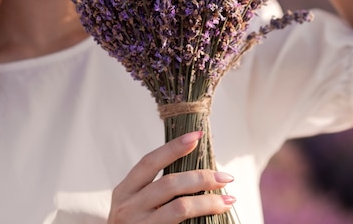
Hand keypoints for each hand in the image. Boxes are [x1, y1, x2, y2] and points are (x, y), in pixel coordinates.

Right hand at [107, 131, 235, 223]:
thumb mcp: (134, 205)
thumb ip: (154, 190)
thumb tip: (195, 172)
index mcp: (124, 191)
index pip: (149, 162)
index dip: (173, 147)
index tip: (196, 136)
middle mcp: (127, 207)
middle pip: (168, 183)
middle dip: (200, 177)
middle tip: (225, 177)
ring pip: (179, 207)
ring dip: (208, 201)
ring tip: (227, 200)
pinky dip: (201, 218)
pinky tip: (215, 217)